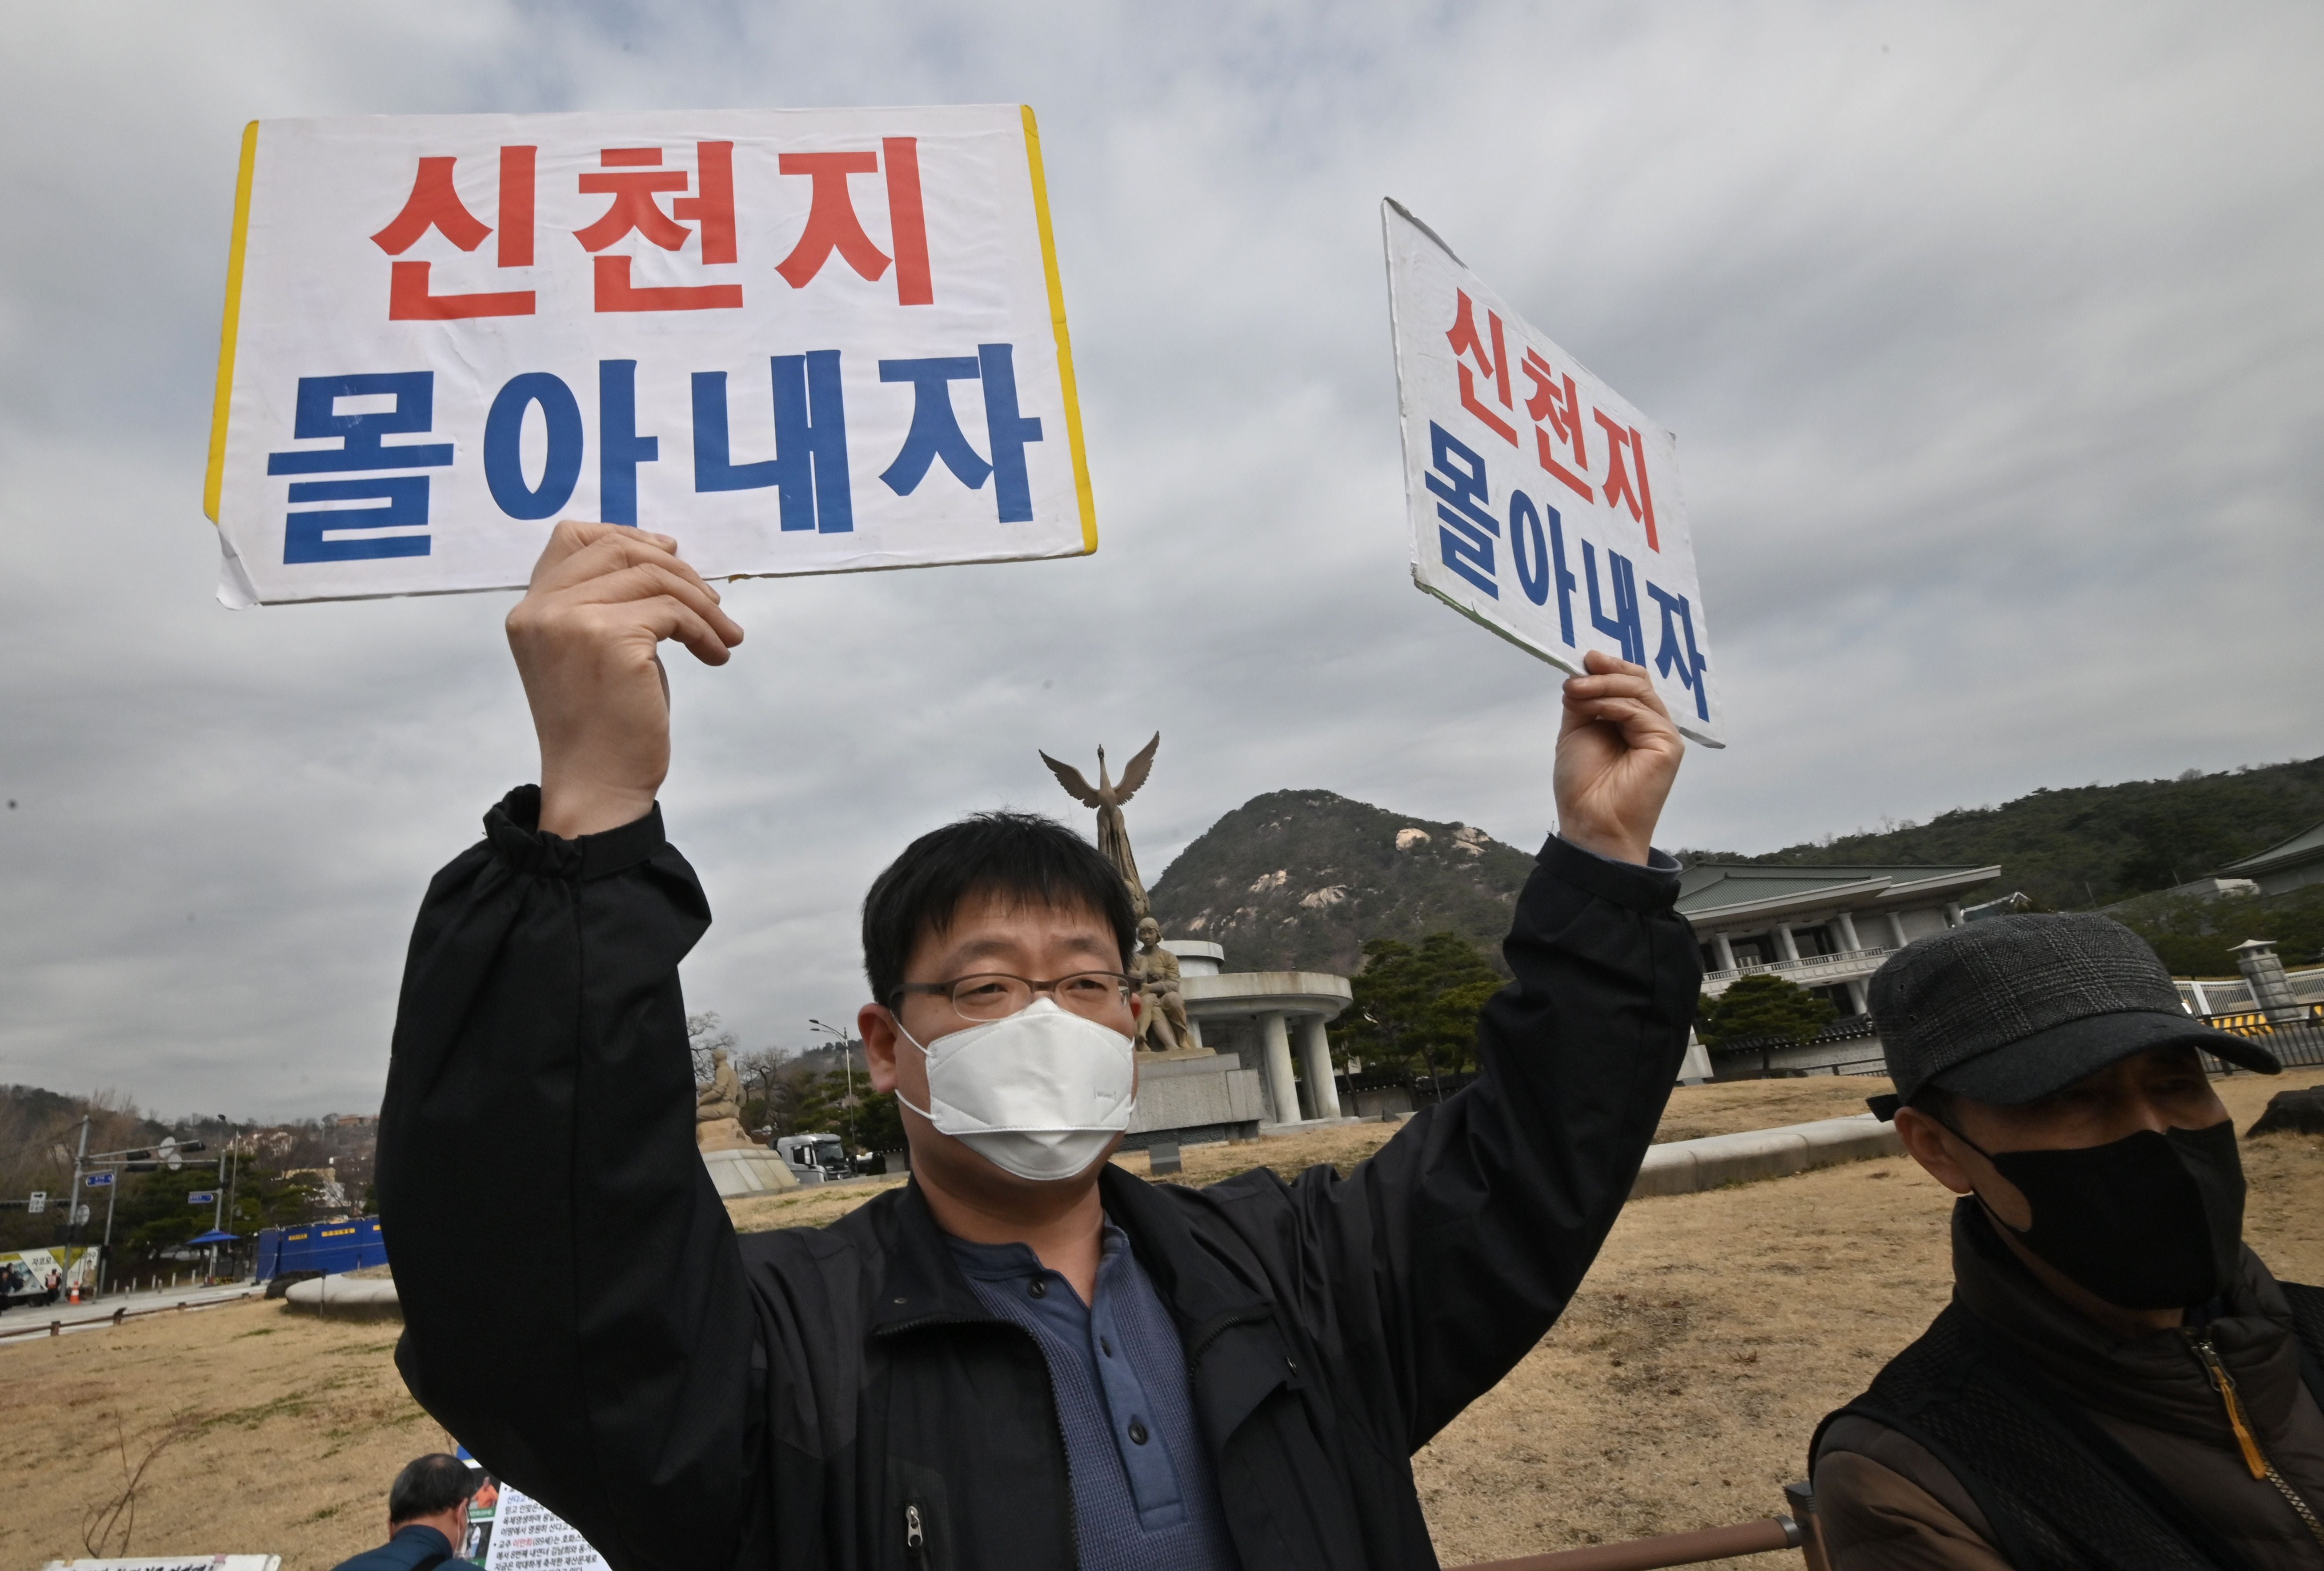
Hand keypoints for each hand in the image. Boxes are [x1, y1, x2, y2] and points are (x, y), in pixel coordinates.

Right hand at [504, 521, 744, 837]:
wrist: (596, 784)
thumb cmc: (603, 725)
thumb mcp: (594, 649)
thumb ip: (608, 600)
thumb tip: (663, 549)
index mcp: (531, 610)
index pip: (571, 537)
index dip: (625, 534)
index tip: (671, 552)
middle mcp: (542, 609)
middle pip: (619, 549)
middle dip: (677, 570)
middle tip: (713, 605)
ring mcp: (571, 620)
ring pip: (654, 578)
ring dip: (701, 605)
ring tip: (723, 637)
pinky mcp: (609, 638)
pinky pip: (674, 612)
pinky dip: (704, 630)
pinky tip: (714, 654)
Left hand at [1553, 650, 1683, 864]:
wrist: (1590, 821)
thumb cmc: (1583, 786)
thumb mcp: (1576, 731)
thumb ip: (1583, 701)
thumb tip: (1581, 672)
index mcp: (1632, 722)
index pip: (1629, 683)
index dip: (1608, 668)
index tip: (1583, 659)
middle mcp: (1651, 726)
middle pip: (1638, 681)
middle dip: (1606, 671)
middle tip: (1578, 670)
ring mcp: (1662, 735)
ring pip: (1638, 691)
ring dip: (1602, 685)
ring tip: (1574, 690)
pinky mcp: (1667, 745)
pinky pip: (1639, 712)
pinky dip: (1610, 704)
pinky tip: (1589, 707)